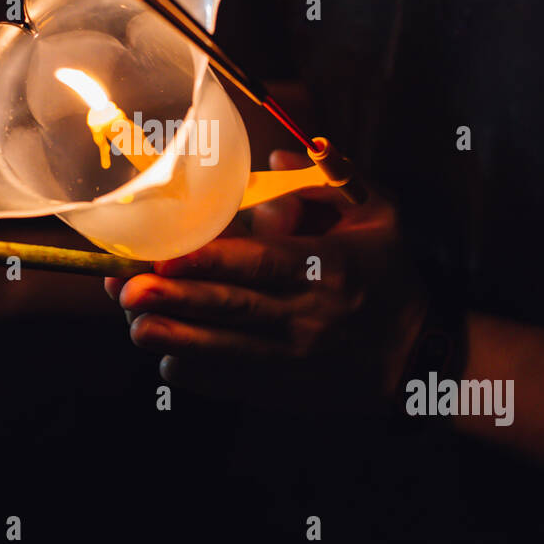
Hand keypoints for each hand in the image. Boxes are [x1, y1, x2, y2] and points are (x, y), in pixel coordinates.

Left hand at [105, 152, 427, 410]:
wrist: (415, 356)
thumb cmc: (390, 274)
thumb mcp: (380, 214)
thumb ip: (331, 180)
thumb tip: (279, 154)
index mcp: (327, 266)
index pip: (260, 264)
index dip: (210, 261)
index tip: (166, 256)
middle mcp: (307, 315)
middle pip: (232, 308)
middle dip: (176, 301)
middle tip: (127, 291)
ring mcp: (293, 358)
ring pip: (224, 350)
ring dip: (176, 339)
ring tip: (134, 327)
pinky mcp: (284, 388)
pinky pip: (231, 383)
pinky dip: (197, 372)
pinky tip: (166, 357)